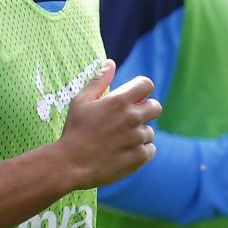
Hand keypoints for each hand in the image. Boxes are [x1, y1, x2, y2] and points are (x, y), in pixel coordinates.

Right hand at [59, 59, 161, 189]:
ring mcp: (137, 138)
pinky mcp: (139, 157)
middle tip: (129, 118)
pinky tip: (124, 151)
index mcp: (119, 101)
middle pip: (156, 107)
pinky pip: (150, 149)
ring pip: (150, 131)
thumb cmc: (74, 130)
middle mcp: (132, 118)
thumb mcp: (81, 101)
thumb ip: (99, 81)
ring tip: (119, 140)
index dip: (141, 89)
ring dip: (139, 133)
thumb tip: (110, 63)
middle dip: (145, 109)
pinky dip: (141, 150)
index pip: (147, 85)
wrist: (71, 164)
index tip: (134, 96)